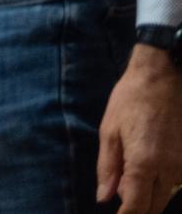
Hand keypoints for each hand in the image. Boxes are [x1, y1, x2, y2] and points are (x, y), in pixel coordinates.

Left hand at [97, 45, 181, 212]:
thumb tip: (104, 197)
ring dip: (148, 193)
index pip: (136, 207)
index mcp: (143, 163)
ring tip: (131, 171)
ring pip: (165, 194)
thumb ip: (107, 167)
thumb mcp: (109, 131)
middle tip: (120, 191)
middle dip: (136, 206)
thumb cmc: (131, 100)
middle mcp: (168, 169)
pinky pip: (175, 180)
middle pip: (154, 206)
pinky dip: (160, 180)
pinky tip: (148, 162)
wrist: (163, 77)